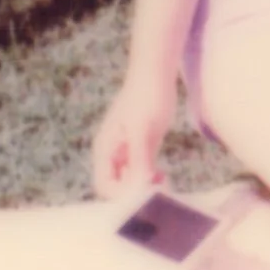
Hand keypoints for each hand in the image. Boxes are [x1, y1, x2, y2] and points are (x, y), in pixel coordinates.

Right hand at [91, 76, 173, 200]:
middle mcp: (112, 153)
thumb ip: (139, 159)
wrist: (156, 73)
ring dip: (144, 187)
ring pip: (129, 181)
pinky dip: (150, 177)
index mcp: (105, 150)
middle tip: (159, 188)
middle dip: (134, 193)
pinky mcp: (140, 147)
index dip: (123, 196)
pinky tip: (163, 174)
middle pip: (116, 187)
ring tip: (164, 181)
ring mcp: (125, 150)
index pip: (105, 187)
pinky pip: (140, 171)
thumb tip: (138, 187)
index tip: (147, 192)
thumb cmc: (148, 97)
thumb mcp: (144, 129)